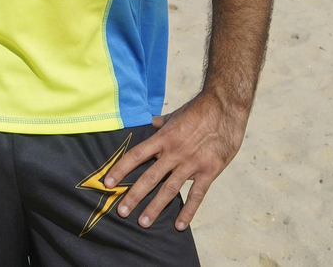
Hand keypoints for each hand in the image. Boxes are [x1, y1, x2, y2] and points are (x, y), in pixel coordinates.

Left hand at [103, 90, 249, 230]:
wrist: (225, 108)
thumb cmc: (198, 111)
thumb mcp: (175, 116)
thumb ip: (161, 123)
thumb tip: (151, 123)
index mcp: (163, 138)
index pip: (136, 156)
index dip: (120, 169)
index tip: (107, 182)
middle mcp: (174, 152)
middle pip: (150, 177)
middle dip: (134, 196)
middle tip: (122, 211)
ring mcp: (191, 163)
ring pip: (170, 189)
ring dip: (155, 207)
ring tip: (143, 222)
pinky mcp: (209, 171)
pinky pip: (197, 195)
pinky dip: (188, 211)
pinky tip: (180, 225)